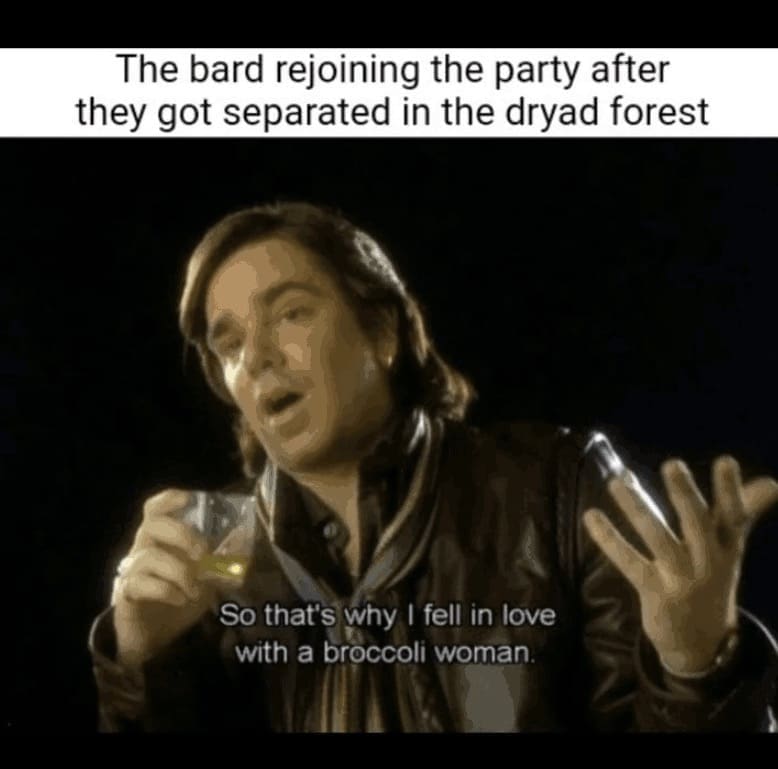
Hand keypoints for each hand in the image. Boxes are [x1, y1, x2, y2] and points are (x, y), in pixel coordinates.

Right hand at [113, 489, 215, 670]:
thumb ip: (223, 558)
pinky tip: (181, 600)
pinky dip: (166, 590)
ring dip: (179, 572)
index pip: (155, 509)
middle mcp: (143, 550)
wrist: (156, 640)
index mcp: (161, 540)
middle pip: (152, 525)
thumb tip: (244, 536)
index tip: (189, 498)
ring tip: (195, 590)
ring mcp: (132, 571)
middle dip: (181, 534)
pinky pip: (140, 584)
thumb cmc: (180, 598)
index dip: (169, 499)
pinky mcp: (126, 594)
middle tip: (202, 553)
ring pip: (149, 557)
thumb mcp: (208, 577)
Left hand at [583, 455, 777, 673]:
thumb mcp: (730, 548)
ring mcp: (681, 578)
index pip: (733, 516)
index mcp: (727, 547)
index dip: (731, 490)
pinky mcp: (654, 591)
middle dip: (685, 495)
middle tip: (672, 464)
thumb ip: (744, 511)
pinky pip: (629, 562)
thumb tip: (772, 483)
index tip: (725, 461)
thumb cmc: (712, 579)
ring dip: (637, 508)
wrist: (701, 642)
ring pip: (657, 537)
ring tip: (617, 481)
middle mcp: (708, 561)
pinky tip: (591, 516)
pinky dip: (608, 539)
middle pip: (698, 524)